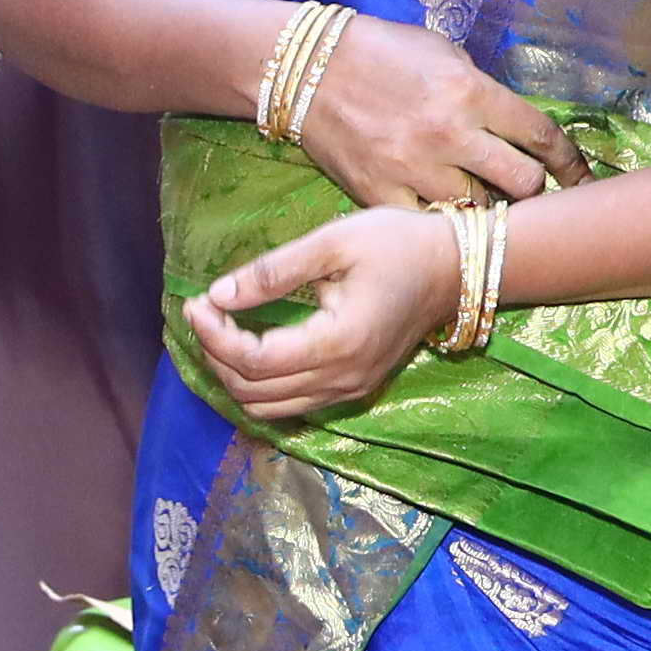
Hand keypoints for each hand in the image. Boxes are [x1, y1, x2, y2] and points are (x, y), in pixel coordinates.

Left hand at [177, 204, 463, 430]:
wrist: (454, 269)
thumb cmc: (397, 245)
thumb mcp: (333, 243)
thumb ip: (274, 271)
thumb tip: (218, 294)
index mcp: (339, 343)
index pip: (255, 360)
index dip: (214, 337)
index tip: (196, 302)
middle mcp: (343, 378)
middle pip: (253, 391)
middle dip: (216, 355)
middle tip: (203, 311)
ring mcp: (349, 389)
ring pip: (268, 407)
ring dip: (233, 375)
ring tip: (219, 330)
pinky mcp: (352, 388)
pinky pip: (290, 404)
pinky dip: (258, 385)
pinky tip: (248, 348)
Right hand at [282, 7, 572, 210]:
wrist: (305, 70)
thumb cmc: (378, 51)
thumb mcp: (442, 54)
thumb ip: (482, 92)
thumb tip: (512, 127)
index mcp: (471, 92)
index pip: (542, 136)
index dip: (570, 162)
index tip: (579, 177)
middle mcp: (450, 136)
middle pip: (522, 185)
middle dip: (530, 189)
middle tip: (521, 188)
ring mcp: (414, 170)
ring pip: (478, 212)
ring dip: (483, 208)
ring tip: (475, 197)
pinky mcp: (381, 195)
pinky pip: (429, 224)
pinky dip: (439, 221)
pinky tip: (437, 209)